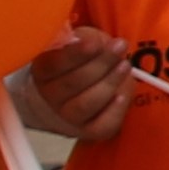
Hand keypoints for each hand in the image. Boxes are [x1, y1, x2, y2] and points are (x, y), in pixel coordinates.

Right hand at [16, 24, 131, 144]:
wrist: (76, 96)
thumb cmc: (81, 63)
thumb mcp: (80, 43)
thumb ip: (84, 39)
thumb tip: (91, 39)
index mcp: (43, 71)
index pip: (53, 65)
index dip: (75, 54)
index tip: (95, 43)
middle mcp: (51, 97)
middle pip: (73, 83)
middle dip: (100, 63)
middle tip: (120, 46)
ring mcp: (69, 117)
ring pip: (85, 104)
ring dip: (108, 83)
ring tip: (124, 65)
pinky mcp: (90, 130)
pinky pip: (102, 125)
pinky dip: (114, 111)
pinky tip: (122, 95)